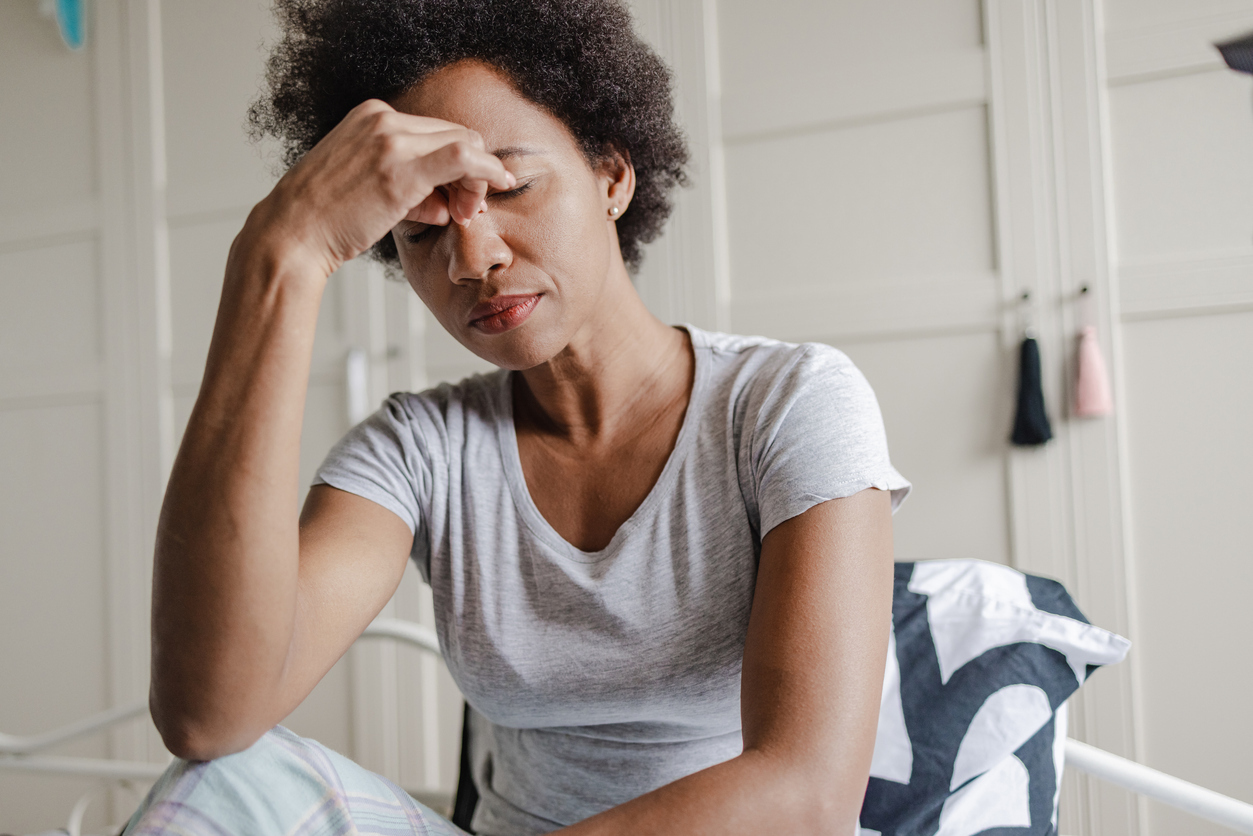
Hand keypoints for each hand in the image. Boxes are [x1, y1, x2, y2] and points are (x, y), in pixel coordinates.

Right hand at [250, 98, 514, 276]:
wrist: (291, 235)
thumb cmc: (324, 221)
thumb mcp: (367, 190)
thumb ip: (409, 188)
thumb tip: (446, 202)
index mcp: (371, 117)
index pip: (435, 132)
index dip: (457, 165)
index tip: (458, 197)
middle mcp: (382, 119)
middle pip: (455, 134)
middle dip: (472, 172)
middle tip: (467, 209)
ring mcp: (390, 139)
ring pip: (465, 143)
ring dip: (476, 180)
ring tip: (462, 213)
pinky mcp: (400, 167)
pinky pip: (463, 156)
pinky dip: (487, 170)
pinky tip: (498, 184)